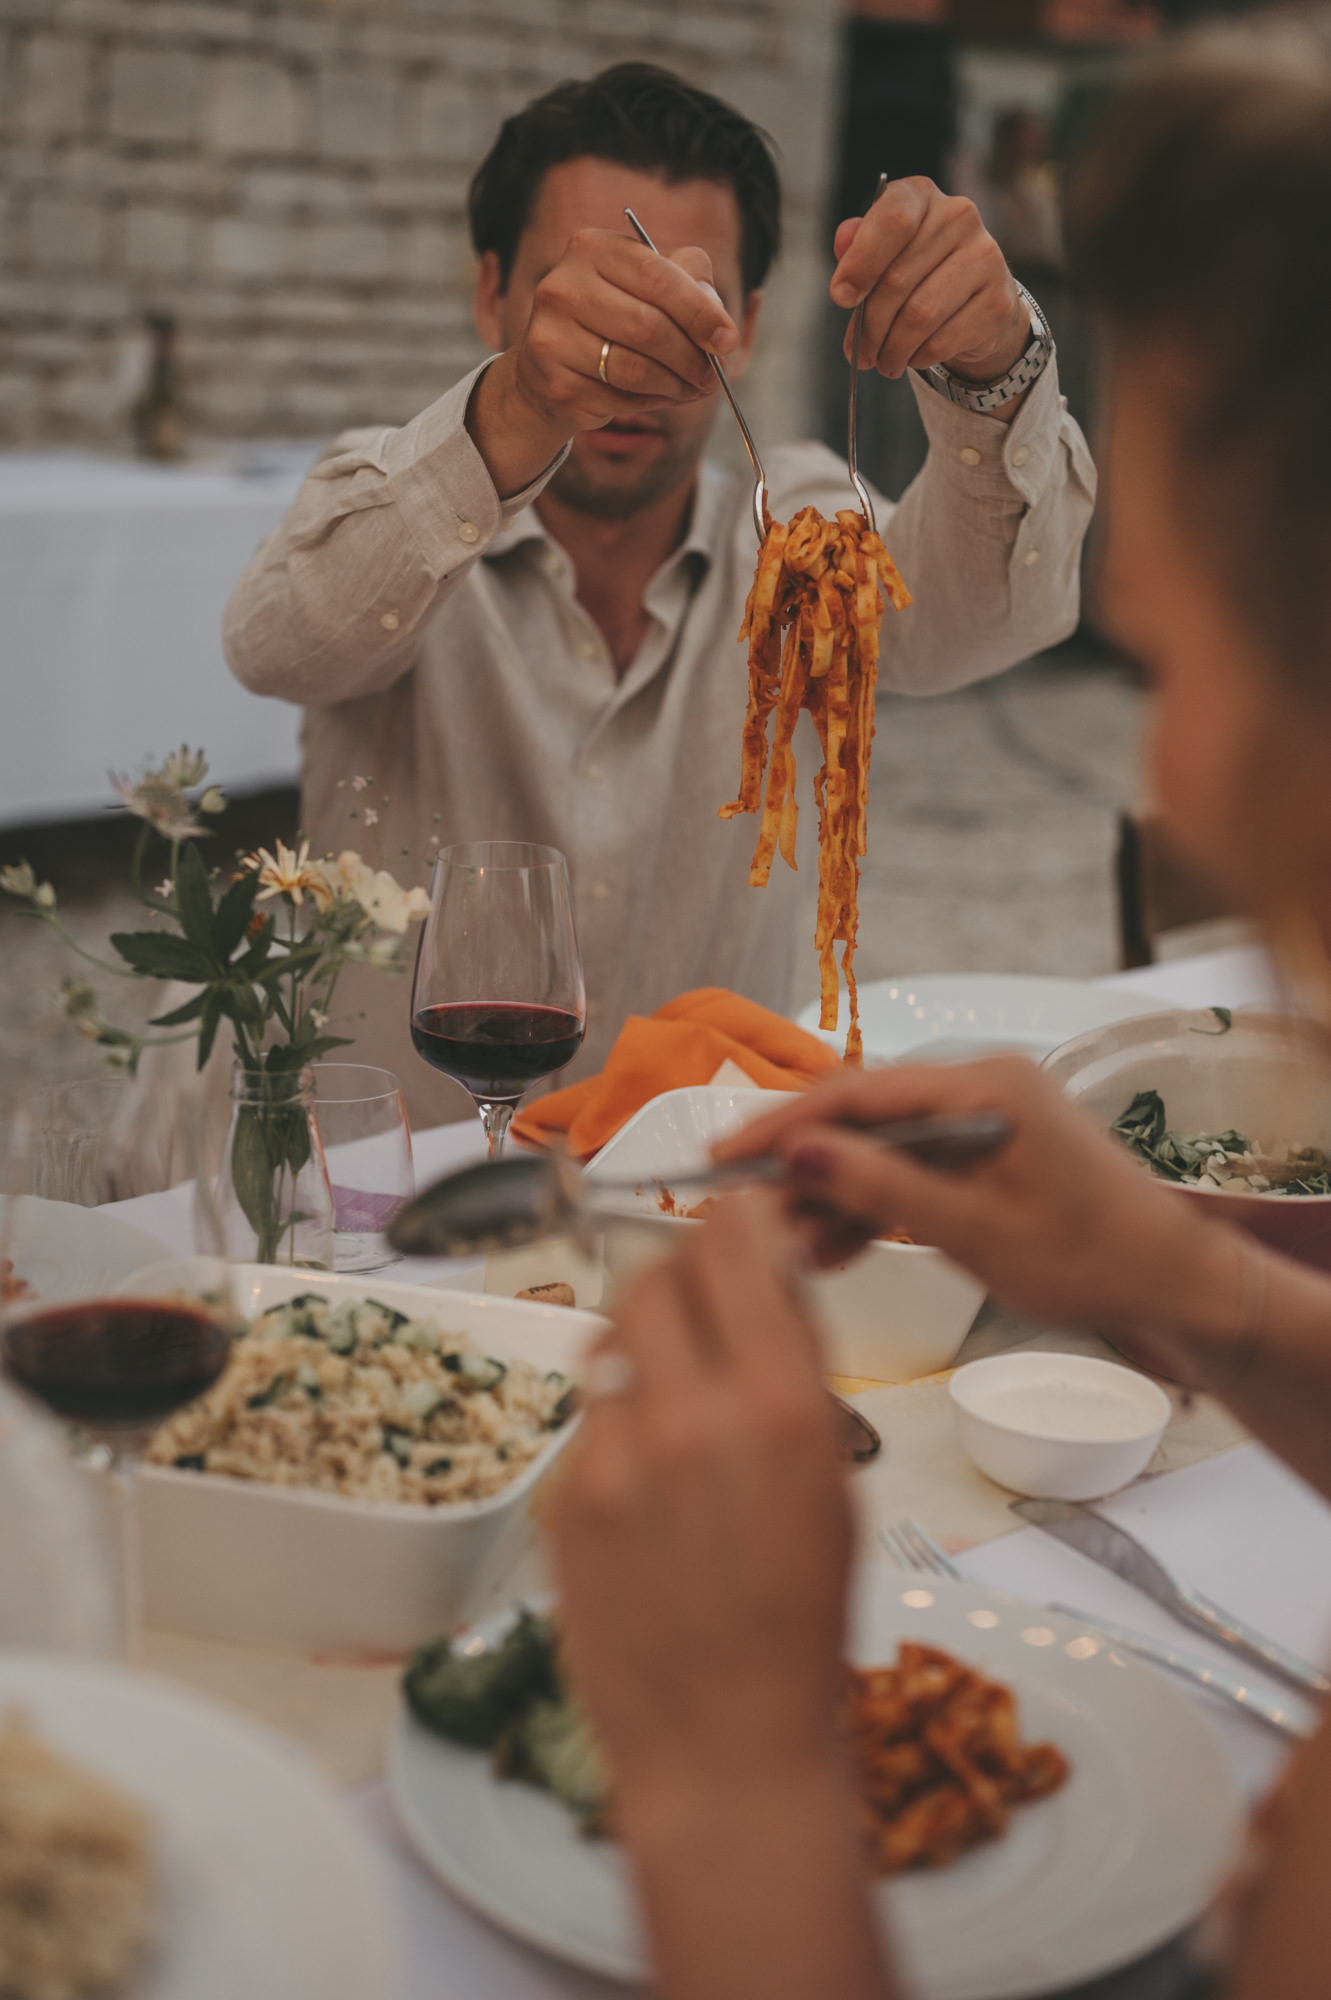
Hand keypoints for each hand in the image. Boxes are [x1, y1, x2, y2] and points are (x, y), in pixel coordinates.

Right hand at [470, 231, 736, 492]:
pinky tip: (660, 396)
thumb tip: (720, 325)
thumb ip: (688, 284)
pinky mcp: (554, 382)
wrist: (547, 371)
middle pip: (649, 326)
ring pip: (636, 368)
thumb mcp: (647, 288)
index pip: (657, 275)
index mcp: (590, 248)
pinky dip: (651, 402)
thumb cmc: (610, 322)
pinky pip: (619, 398)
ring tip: (692, 388)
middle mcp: (563, 286)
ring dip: (676, 384)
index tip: (726, 339)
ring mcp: (551, 335)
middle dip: (691, 357)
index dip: (699, 310)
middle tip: (712, 375)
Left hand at [550, 1193, 852, 1817]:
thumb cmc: (800, 1623)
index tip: (740, 1227)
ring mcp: (612, 1457)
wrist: (725, 1747)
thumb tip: (766, 1279)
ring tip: (673, 1388)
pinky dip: (615, 1417)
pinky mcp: (563, 1497)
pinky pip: (585, 1414)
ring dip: (643, 1338)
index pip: (730, 1244)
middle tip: (708, 1308)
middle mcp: (687, 1416)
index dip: (734, 1224)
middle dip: (685, 1276)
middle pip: (657, 1274)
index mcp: (776, 1407)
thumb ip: (793, 1371)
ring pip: (608, 1334)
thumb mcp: (831, 1481)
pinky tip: (645, 1470)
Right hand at [715, 1058, 1245, 1353]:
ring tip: (787, 1247)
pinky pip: (912, 1172)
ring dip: (833, 1198)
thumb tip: (796, 1151)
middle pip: (863, 1118)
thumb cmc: (1091, 1258)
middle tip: (741, 1210)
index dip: (783, 1126)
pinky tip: (831, 1248)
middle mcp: (981, 1086)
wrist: (1173, 1284)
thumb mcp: (973, 1231)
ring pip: (882, 1150)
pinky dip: (873, 1209)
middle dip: (801, 1168)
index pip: (857, 1093)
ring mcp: (984, 1120)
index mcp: (984, 1085)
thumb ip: (881, 1188)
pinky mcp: (987, 1155)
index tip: (721, 1157)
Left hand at [830, 178, 1026, 386]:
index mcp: (922, 196)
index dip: (861, 261)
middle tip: (859, 351)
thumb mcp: (882, 253)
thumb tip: (843, 243)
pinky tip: (912, 357)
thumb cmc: (918, 273)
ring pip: (919, 316)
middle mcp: (959, 217)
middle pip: (897, 279)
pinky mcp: (997, 302)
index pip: (893, 218)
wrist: (976, 301)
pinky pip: (942, 341)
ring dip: (892, 349)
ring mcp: (985, 258)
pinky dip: (918, 357)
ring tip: (883, 362)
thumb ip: (858, 247)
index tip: (841, 297)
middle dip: (869, 326)